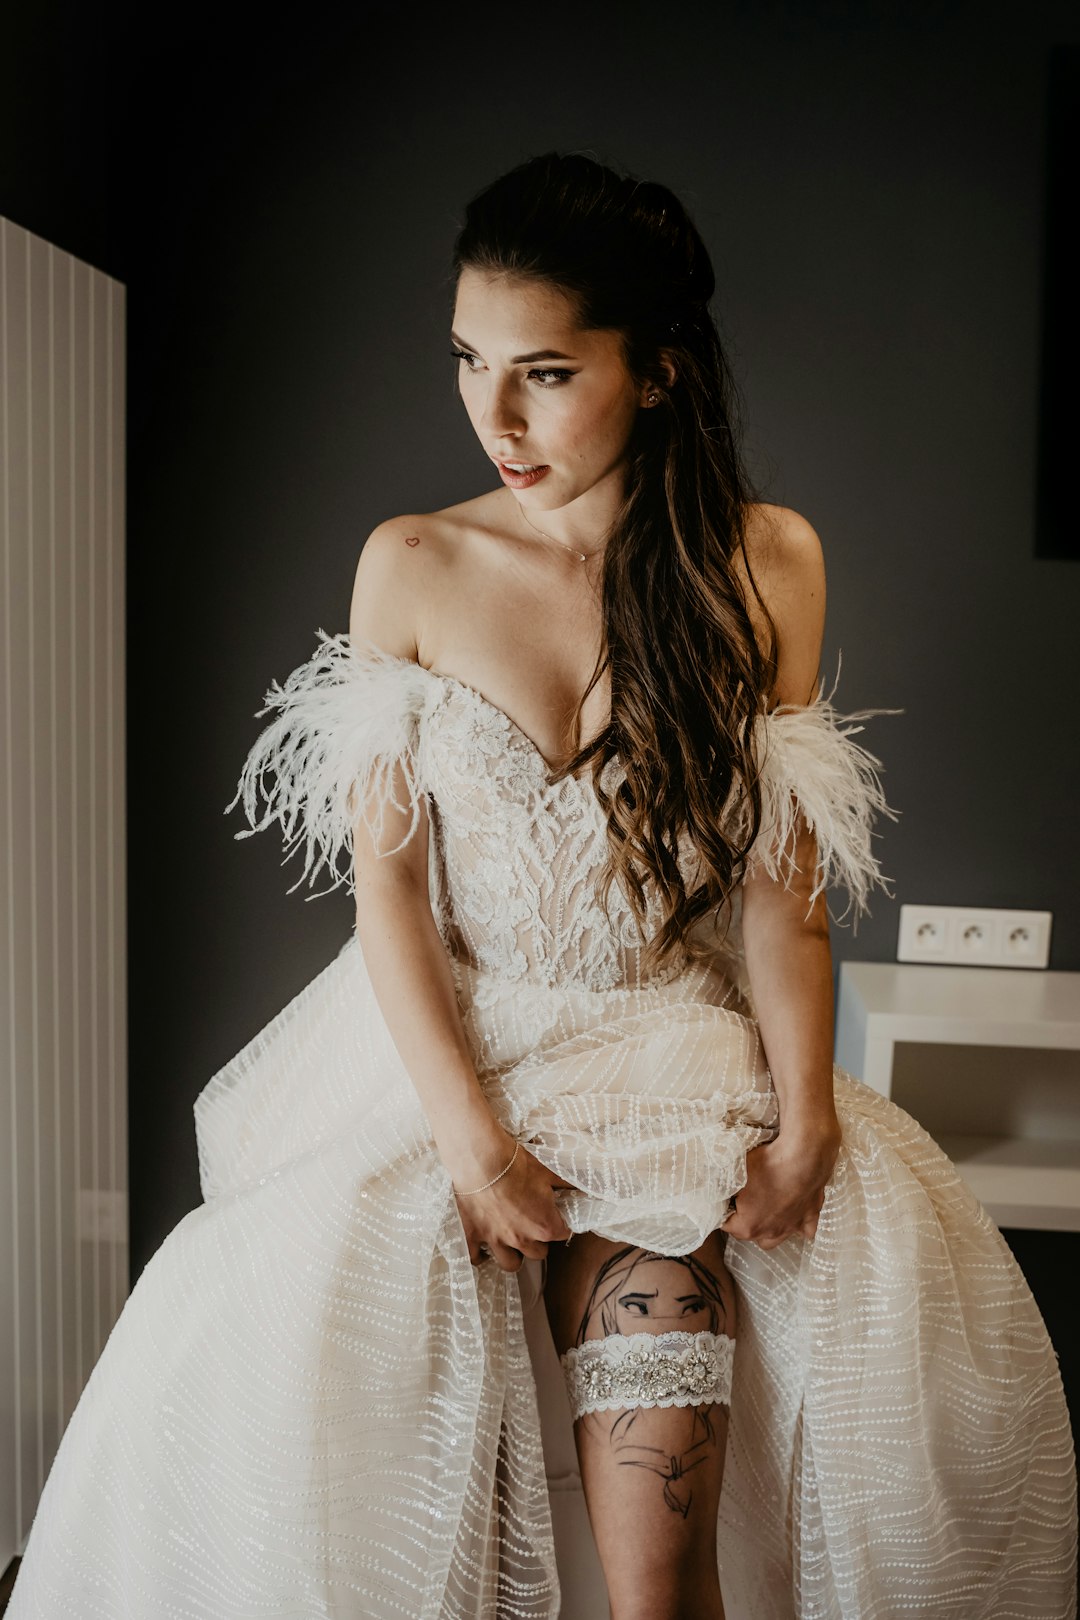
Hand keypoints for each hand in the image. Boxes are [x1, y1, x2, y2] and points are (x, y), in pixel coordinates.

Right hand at [453, 1140, 574, 1271]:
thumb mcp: (548, 1170)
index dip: (559, 1224)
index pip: (562, 1234)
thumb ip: (567, 1183)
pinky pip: (476, 1258)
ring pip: (511, 1264)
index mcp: (544, 1226)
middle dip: (538, 1241)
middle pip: (538, 1253)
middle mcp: (522, 1239)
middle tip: (532, 1225)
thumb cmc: (516, 1164)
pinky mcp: (473, 1236)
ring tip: (511, 1241)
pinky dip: (480, 1256)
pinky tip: (483, 1249)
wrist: (481, 1159)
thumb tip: (584, 1185)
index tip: (554, 1216)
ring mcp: (496, 1240)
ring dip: (514, 1254)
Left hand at [721, 1120, 840, 1249]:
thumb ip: (725, 1185)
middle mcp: (771, 1233)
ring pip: (776, 1239)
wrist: (802, 1158)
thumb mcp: (735, 1173)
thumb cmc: (767, 1165)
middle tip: (744, 1203)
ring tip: (765, 1212)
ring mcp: (792, 1227)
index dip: (723, 1210)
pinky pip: (805, 1230)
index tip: (725, 1199)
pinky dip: (799, 1225)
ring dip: (768, 1229)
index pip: (727, 1226)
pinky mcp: (810, 1217)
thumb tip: (721, 1187)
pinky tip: (794, 1214)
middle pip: (752, 1235)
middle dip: (745, 1222)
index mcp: (749, 1226)